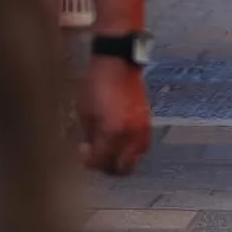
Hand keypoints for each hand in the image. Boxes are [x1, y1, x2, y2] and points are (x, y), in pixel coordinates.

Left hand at [79, 55, 151, 175]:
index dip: (88, 161)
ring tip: (110, 150)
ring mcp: (142, 129)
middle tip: (96, 156)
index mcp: (112, 132)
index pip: (100, 162)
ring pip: (135, 159)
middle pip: (121, 168)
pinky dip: (131, 150)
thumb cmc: (96, 85)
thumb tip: (91, 149)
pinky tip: (121, 142)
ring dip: (121, 160)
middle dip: (106, 166)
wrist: (118, 63)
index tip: (83, 150)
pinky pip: (142, 146)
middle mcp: (130, 135)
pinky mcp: (148, 122)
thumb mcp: (86, 113)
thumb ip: (90, 136)